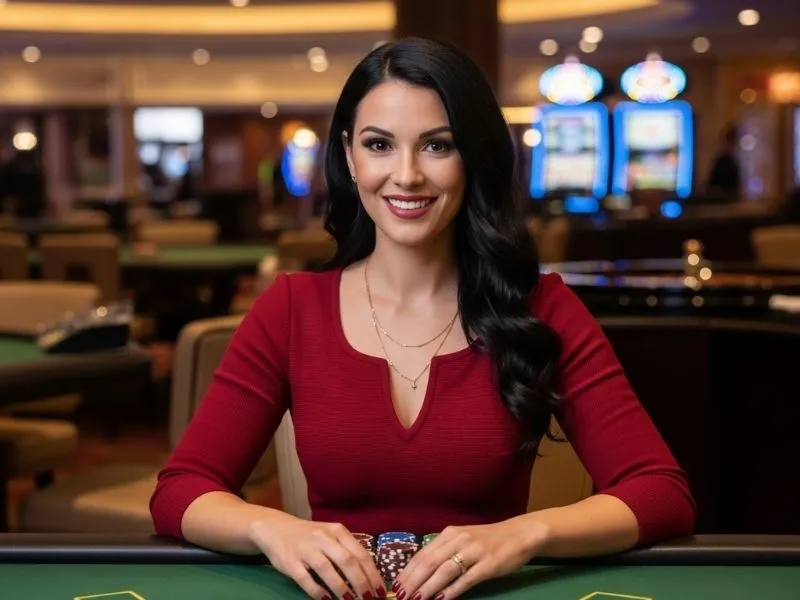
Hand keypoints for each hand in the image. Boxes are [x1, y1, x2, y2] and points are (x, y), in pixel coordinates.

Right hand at [249, 512, 385, 599]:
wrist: (276, 528)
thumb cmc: (310, 535)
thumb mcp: (331, 535)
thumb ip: (348, 549)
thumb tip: (369, 575)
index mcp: (337, 531)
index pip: (360, 553)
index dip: (372, 574)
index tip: (380, 590)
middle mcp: (323, 537)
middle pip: (347, 561)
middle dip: (361, 583)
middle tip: (369, 599)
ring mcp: (306, 549)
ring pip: (327, 570)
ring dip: (341, 588)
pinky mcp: (290, 562)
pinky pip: (306, 579)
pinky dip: (318, 591)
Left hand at [393, 517, 548, 599]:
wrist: (519, 534)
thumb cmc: (487, 540)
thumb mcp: (462, 540)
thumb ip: (443, 552)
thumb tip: (419, 572)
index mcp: (449, 534)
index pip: (422, 554)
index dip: (407, 571)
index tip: (394, 586)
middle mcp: (458, 540)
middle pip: (429, 562)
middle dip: (412, 581)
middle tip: (400, 597)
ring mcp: (474, 552)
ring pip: (444, 571)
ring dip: (427, 587)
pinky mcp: (488, 565)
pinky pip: (465, 579)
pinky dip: (451, 590)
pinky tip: (441, 599)